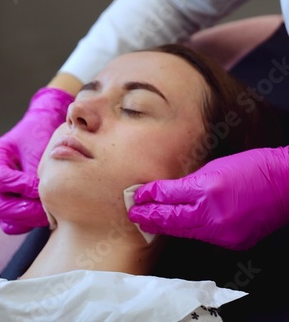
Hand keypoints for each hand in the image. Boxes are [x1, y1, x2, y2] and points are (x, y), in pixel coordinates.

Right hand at [0, 87, 74, 233]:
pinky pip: (16, 223)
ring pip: (5, 219)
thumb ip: (34, 171)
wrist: (45, 130)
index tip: (40, 184)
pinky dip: (30, 221)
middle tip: (45, 207)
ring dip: (27, 219)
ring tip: (48, 212)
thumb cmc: (39, 135)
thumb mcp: (36, 147)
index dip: (21, 185)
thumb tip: (39, 196)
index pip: (0, 179)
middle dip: (23, 209)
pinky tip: (47, 213)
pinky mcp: (12, 206)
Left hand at [128, 147, 288, 249]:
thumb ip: (191, 182)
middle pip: (172, 219)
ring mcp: (223, 231)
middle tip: (134, 214)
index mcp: (207, 189)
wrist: (284, 183)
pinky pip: (203, 236)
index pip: (168, 195)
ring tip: (149, 222)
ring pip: (185, 231)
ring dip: (165, 226)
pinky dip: (188, 230)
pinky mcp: (232, 241)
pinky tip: (177, 227)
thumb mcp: (215, 166)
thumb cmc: (252, 167)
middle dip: (150, 216)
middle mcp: (213, 214)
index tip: (137, 196)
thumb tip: (168, 191)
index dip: (149, 196)